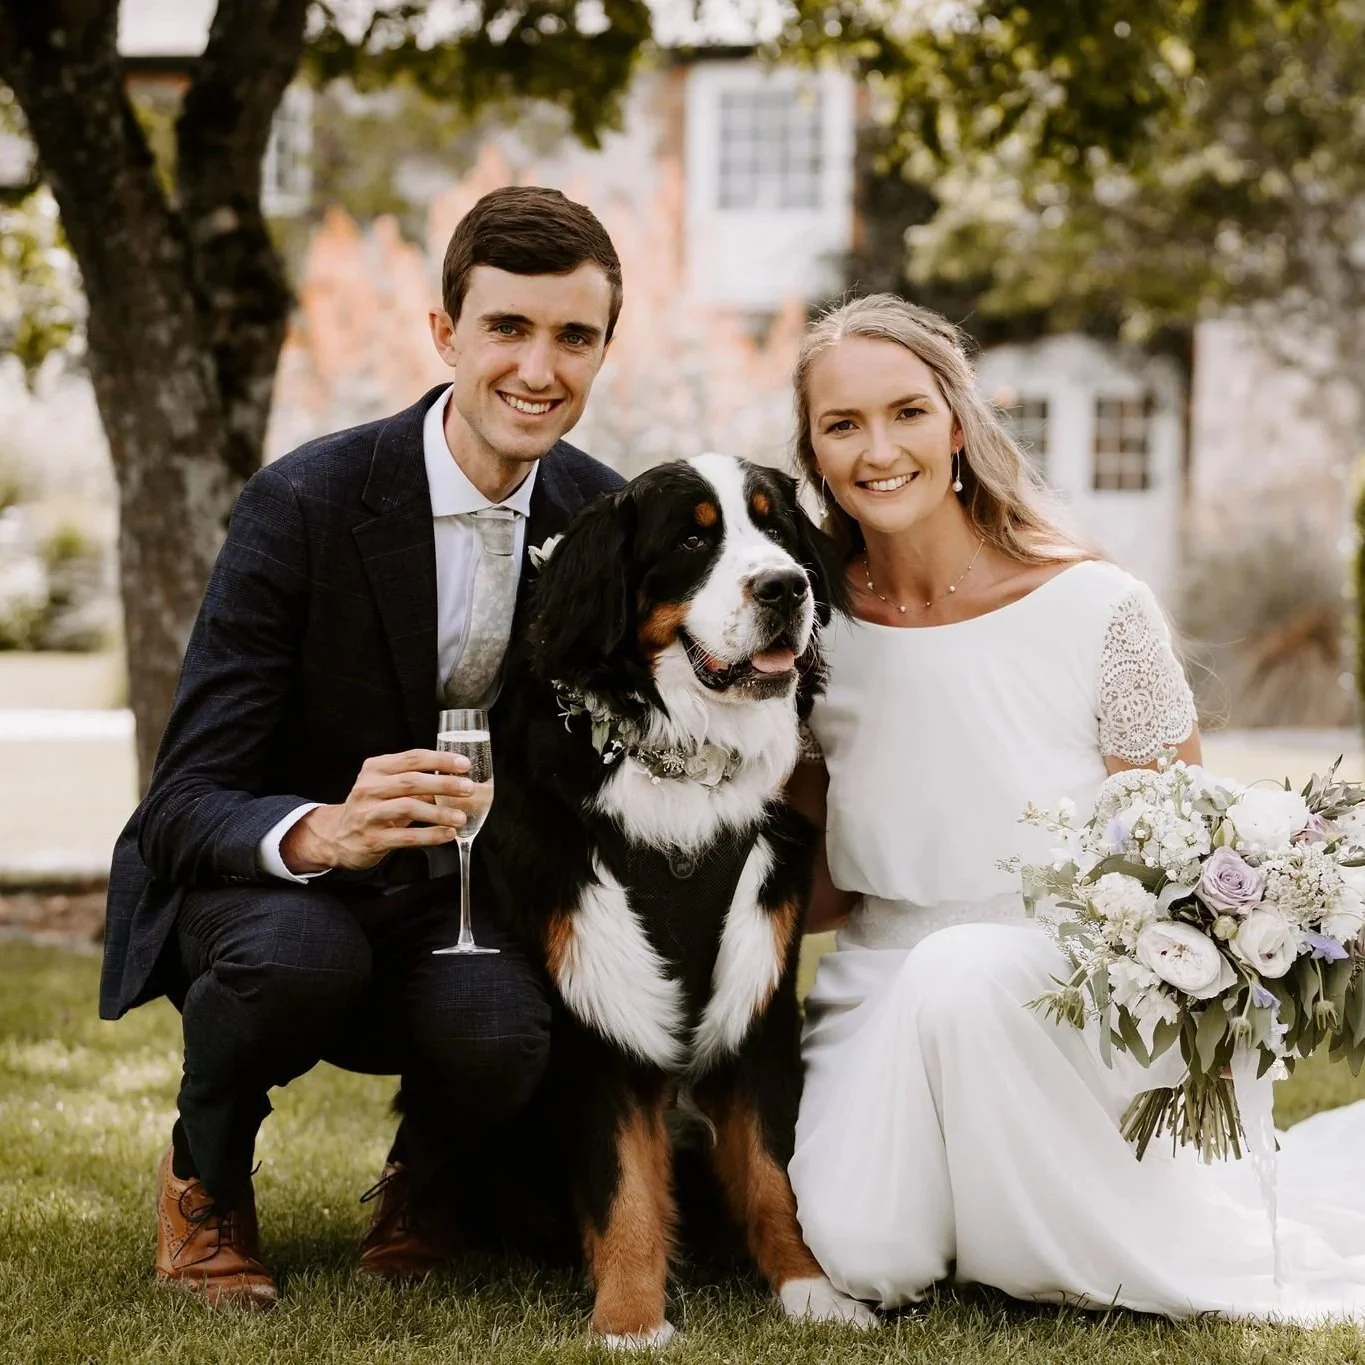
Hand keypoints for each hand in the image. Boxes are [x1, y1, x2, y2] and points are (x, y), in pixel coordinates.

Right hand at [280, 749, 476, 872]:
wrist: (337, 837)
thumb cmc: (372, 807)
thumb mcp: (386, 786)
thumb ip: (415, 779)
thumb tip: (455, 777)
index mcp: (375, 768)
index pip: (412, 758)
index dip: (440, 760)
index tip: (464, 764)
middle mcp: (369, 788)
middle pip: (411, 781)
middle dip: (444, 784)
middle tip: (468, 788)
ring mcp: (368, 814)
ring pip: (408, 808)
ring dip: (439, 813)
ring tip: (461, 816)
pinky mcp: (372, 839)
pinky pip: (406, 837)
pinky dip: (430, 835)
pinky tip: (447, 834)